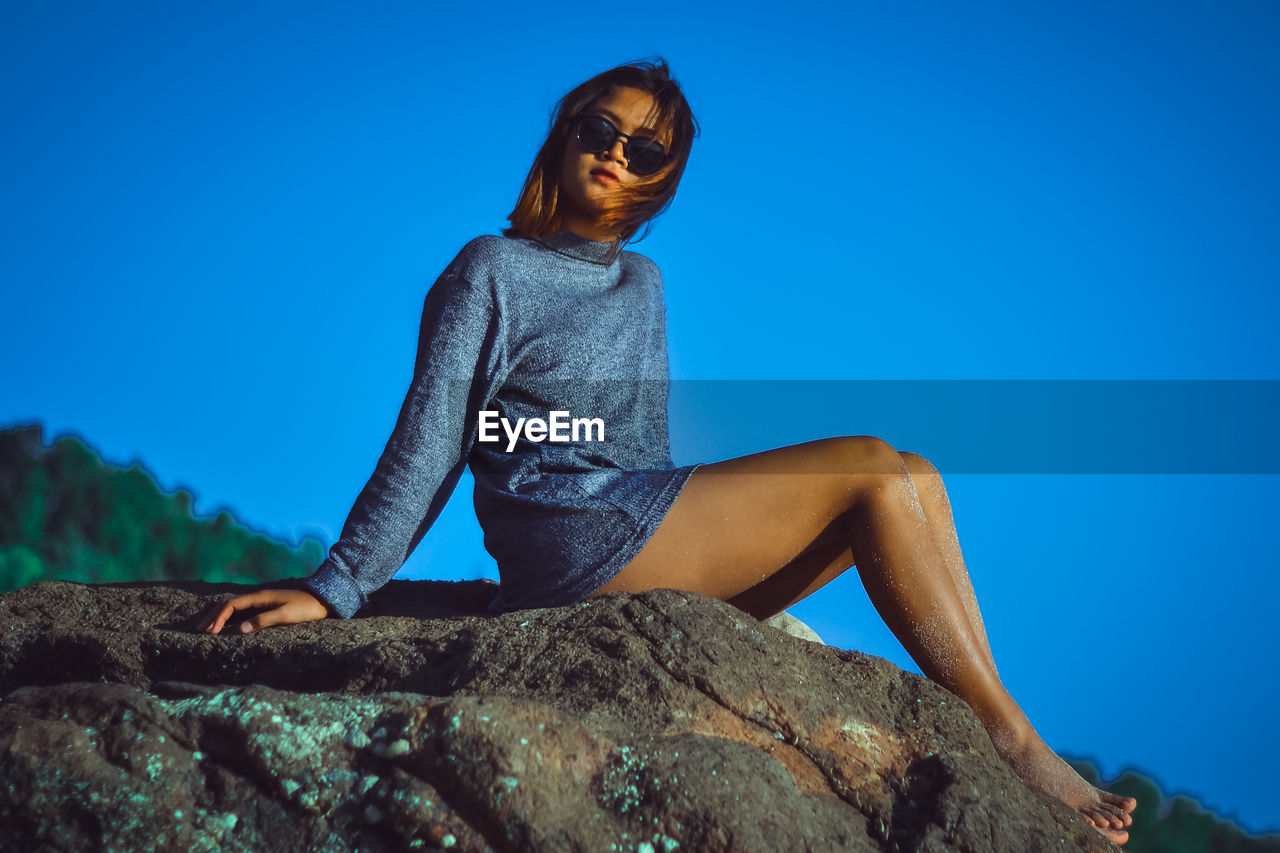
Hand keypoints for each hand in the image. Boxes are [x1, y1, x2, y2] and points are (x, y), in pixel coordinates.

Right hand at [195, 588, 330, 634]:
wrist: (323, 601)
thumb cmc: (306, 608)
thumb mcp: (285, 615)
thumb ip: (263, 621)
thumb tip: (240, 630)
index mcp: (260, 597)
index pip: (231, 605)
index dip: (218, 617)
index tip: (210, 632)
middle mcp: (258, 598)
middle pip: (229, 605)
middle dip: (213, 617)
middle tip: (199, 631)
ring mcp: (262, 602)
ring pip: (235, 608)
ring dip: (220, 618)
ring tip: (208, 630)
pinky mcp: (267, 608)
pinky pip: (243, 612)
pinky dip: (231, 619)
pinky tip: (228, 628)